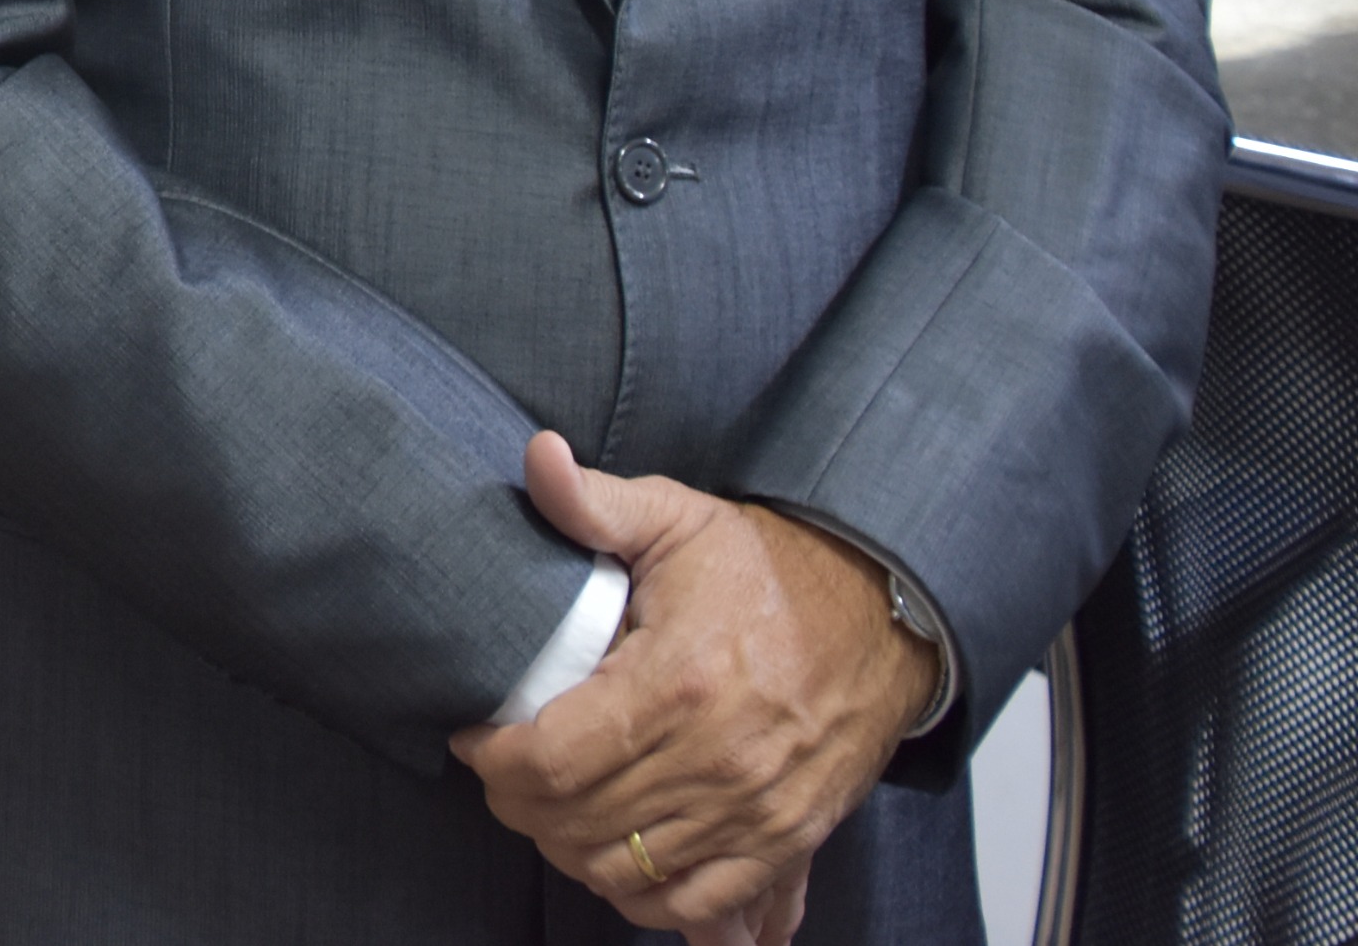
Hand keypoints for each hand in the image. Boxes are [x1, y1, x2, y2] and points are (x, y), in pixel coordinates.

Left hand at [449, 434, 932, 933]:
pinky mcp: (785, 843)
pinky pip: (699, 910)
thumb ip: (595, 500)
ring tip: (552, 806)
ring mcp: (754, 813)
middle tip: (506, 768)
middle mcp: (717, 762)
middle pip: (576, 824)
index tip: (478, 734)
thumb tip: (536, 458)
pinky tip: (619, 859)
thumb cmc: (769, 570)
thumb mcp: (677, 518)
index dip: (495, 760)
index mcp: (677, 683)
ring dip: (571, 850)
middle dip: (520, 805)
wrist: (880, 615)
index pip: (551, 761)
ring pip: (625, 875)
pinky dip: (647, 899)